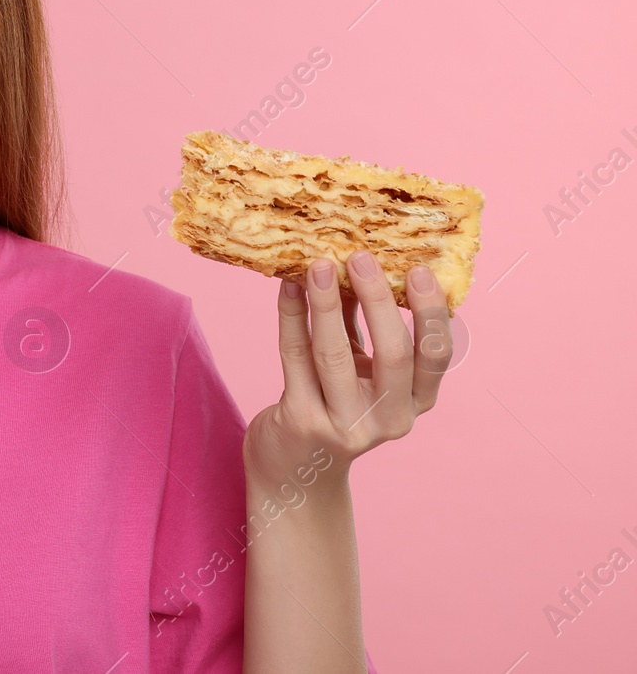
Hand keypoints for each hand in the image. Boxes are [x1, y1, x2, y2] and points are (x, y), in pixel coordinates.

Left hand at [241, 250, 453, 487]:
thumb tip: (360, 262)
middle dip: (378, 299)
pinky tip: (287, 286)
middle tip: (361, 257)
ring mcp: (345, 425)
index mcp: (414, 403)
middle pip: (394, 353)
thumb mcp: (359, 368)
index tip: (419, 269)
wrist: (294, 467)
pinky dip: (291, 316)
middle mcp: (388, 419)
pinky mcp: (302, 420)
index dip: (430, 313)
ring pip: (336, 354)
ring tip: (318, 264)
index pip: (436, 357)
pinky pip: (295, 356)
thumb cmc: (331, 402)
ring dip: (327, 302)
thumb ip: (364, 324)